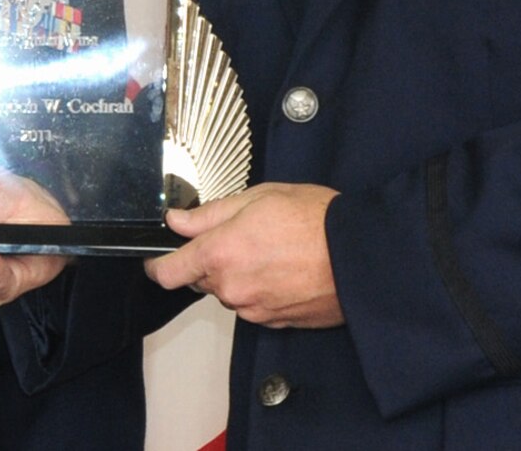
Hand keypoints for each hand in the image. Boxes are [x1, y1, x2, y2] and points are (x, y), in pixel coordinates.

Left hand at [143, 183, 343, 327]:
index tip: (159, 257)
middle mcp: (231, 287)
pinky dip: (261, 289)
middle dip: (212, 261)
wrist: (361, 256)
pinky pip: (254, 305)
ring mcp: (253, 309)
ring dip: (239, 275)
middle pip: (201, 280)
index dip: (158, 263)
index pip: (168, 272)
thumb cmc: (315, 220)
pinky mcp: (275, 322)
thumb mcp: (258, 198)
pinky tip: (285, 269)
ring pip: (229, 292)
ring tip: (272, 250)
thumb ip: (210, 213)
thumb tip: (177, 221)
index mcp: (221, 253)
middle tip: (242, 235)